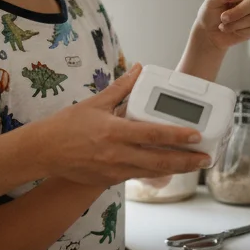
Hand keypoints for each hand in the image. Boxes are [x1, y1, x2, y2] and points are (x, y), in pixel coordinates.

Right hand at [28, 63, 211, 186]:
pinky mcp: (109, 180)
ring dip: (175, 169)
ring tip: (193, 165)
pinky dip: (154, 173)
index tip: (196, 135)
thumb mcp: (95, 102)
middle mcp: (117, 154)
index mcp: (114, 132)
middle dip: (186, 161)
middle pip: (160, 160)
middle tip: (205, 158)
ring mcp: (114, 170)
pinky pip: (137, 176)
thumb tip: (138, 69)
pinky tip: (167, 169)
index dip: (178, 136)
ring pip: (152, 172)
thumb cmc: (66, 126)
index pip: (154, 134)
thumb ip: (121, 87)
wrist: (43, 151)